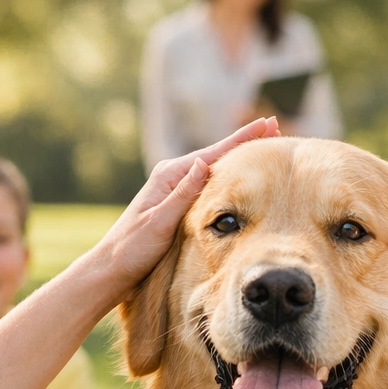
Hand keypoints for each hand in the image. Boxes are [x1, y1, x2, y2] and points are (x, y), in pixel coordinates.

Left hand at [94, 116, 280, 295]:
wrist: (113, 266)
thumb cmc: (133, 247)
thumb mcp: (160, 222)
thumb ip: (183, 193)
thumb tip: (203, 163)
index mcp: (169, 175)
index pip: (214, 154)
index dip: (243, 139)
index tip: (267, 123)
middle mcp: (172, 175)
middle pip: (217, 154)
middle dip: (245, 141)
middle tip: (274, 125)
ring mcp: (174, 186)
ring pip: (214, 166)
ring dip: (238, 155)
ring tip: (263, 142)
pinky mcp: (175, 199)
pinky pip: (208, 182)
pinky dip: (226, 173)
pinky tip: (237, 172)